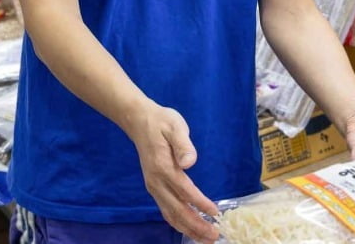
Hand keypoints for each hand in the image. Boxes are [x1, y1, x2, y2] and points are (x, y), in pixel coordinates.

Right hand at [125, 102, 219, 243]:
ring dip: (188, 228)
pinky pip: (166, 210)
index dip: (200, 204)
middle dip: (195, 225)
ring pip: (170, 214)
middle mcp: (156, 182)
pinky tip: (189, 228)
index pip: (184, 190)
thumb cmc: (161, 122)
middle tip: (214, 236)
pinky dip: (178, 223)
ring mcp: (153, 187)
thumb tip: (189, 162)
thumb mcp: (175, 126)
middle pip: (177, 210)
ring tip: (205, 238)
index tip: (215, 213)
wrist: (139, 121)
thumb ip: (183, 144)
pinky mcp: (154, 188)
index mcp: (163, 167)